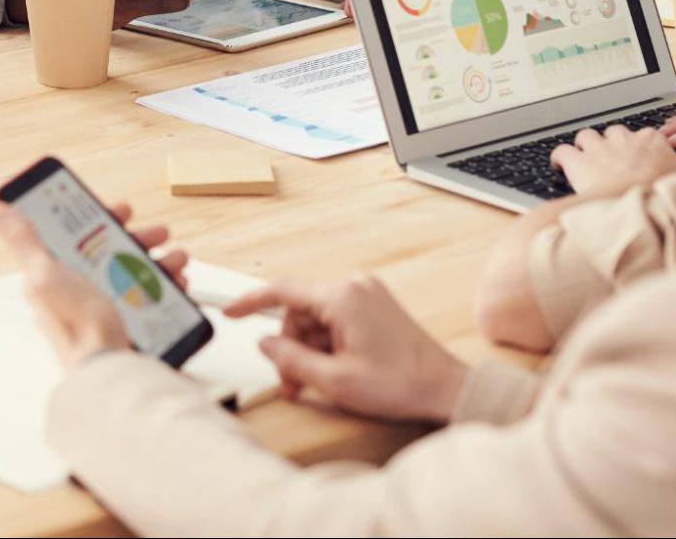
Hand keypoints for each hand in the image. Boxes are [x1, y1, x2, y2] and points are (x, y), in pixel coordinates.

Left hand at [0, 197, 188, 371]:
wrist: (108, 368)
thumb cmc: (75, 327)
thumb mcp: (45, 276)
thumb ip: (24, 241)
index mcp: (52, 273)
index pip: (73, 234)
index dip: (97, 217)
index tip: (119, 209)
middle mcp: (76, 287)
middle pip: (108, 250)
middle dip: (136, 238)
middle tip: (155, 232)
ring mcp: (101, 304)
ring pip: (132, 271)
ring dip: (157, 260)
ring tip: (174, 258)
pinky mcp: (123, 319)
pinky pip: (146, 295)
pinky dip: (164, 286)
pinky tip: (177, 283)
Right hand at [229, 275, 467, 423]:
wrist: (446, 388)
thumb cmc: (401, 383)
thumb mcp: (335, 380)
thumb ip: (291, 359)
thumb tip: (265, 343)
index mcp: (342, 297)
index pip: (282, 291)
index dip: (250, 302)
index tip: (229, 312)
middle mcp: (354, 286)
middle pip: (300, 311)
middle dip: (290, 347)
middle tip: (291, 384)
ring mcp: (367, 294)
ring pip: (317, 318)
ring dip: (309, 349)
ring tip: (313, 383)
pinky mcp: (376, 306)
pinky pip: (336, 319)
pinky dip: (327, 344)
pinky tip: (332, 369)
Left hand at [550, 124, 675, 196]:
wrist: (639, 208)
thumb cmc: (664, 196)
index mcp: (651, 141)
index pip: (643, 135)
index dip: (638, 147)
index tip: (638, 158)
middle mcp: (623, 139)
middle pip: (613, 133)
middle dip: (611, 144)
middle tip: (611, 161)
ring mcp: (599, 148)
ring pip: (586, 136)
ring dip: (584, 147)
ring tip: (585, 159)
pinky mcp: (578, 162)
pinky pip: (562, 151)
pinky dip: (559, 157)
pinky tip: (559, 164)